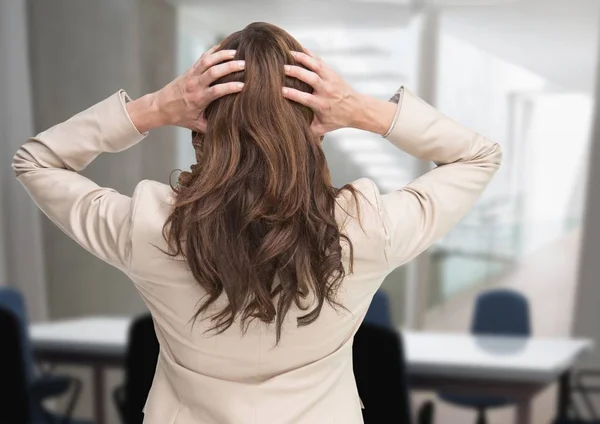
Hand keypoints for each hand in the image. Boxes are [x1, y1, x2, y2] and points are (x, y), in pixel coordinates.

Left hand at [128, 45, 244, 133]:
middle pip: (214, 72)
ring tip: (237, 52)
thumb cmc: (179, 117)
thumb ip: (211, 127)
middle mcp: (195, 85)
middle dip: (230, 67)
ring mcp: (192, 75)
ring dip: (223, 55)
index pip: (217, 91)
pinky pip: (203, 57)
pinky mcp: (190, 69)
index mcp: (199, 99)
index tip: (243, 86)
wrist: (160, 107)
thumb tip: (228, 132)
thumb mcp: (196, 125)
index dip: (230, 87)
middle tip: (244, 64)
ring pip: (208, 60)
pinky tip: (225, 47)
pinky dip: (214, 51)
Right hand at [282, 50, 361, 135]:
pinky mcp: (332, 72)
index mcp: (321, 104)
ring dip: (302, 58)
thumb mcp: (324, 128)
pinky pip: (320, 60)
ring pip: (316, 66)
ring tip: (288, 53)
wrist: (357, 108)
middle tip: (282, 68)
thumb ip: (310, 131)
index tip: (281, 91)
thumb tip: (294, 136)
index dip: (293, 94)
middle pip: (310, 78)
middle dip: (296, 72)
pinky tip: (299, 49)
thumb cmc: (339, 118)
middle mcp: (326, 90)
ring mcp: (329, 79)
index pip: (305, 98)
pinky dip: (309, 54)